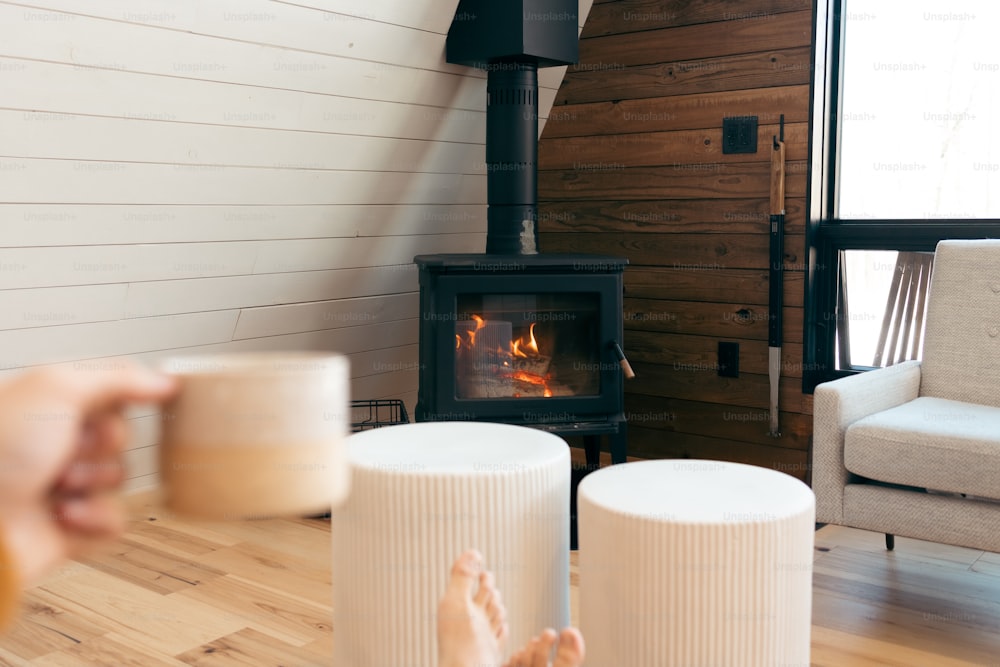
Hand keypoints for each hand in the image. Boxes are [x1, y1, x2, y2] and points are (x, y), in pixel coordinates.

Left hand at [0, 361, 176, 587]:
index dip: (126, 396)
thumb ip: (117, 377)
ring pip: (120, 476)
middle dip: (103, 443)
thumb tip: (166, 381)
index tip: (141, 397)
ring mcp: (63, 484)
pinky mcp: (72, 525)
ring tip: (56, 486)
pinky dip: (95, 518)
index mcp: (48, 403)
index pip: (111, 390)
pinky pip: (116, 519)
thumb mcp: (57, 389)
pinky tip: (63, 514)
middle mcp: (55, 440)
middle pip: (122, 433)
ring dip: (94, 481)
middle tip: (69, 448)